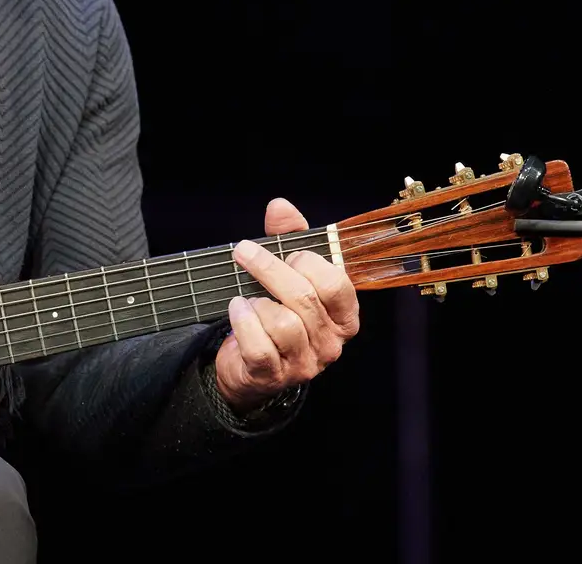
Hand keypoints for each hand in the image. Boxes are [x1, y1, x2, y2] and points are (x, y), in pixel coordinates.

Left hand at [213, 198, 360, 412]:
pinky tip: (237, 310)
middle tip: (244, 253)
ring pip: (283, 323)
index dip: (308, 262)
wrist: (250, 365)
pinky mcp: (273, 376)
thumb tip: (280, 206)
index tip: (287, 252)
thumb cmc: (275, 310)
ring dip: (257, 302)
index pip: (336, 283)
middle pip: (304, 298)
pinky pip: (259, 346)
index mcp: (344, 315)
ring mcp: (304, 363)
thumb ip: (289, 237)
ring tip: (248, 298)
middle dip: (269, 269)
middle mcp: (331, 343)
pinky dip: (243, 323)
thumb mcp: (288, 272)